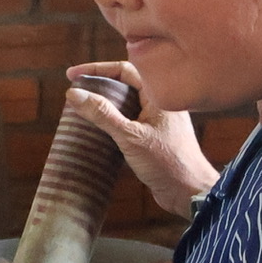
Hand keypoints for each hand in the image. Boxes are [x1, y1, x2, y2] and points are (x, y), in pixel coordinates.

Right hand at [66, 62, 220, 216]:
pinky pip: (126, 122)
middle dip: (97, 86)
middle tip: (73, 91)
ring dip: (102, 105)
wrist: (190, 192)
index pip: (124, 70)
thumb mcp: (130, 136)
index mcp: (158, 96)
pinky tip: (95, 131)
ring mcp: (155, 122)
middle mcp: (158, 105)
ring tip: (80, 110)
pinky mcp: (151, 138)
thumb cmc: (166, 162)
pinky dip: (109, 122)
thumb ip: (103, 114)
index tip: (72, 75)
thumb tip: (74, 93)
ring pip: (124, 105)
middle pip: (123, 86)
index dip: (96, 70)